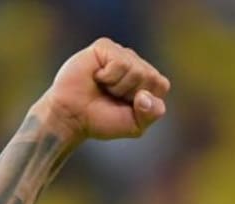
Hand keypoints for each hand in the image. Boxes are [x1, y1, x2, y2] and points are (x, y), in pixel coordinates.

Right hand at [35, 37, 170, 142]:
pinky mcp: (104, 46)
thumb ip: (151, 114)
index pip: (161, 85)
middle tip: (113, 96)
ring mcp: (120, 53)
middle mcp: (136, 63)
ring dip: (118, 86)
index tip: (126, 106)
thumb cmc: (102, 119)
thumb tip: (144, 95)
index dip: (145, 101)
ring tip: (104, 87)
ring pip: (136, 70)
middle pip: (150, 77)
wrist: (72, 116)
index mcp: (147, 81)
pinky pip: (119, 62)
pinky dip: (108, 76)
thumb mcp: (135, 125)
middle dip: (131, 94)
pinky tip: (97, 77)